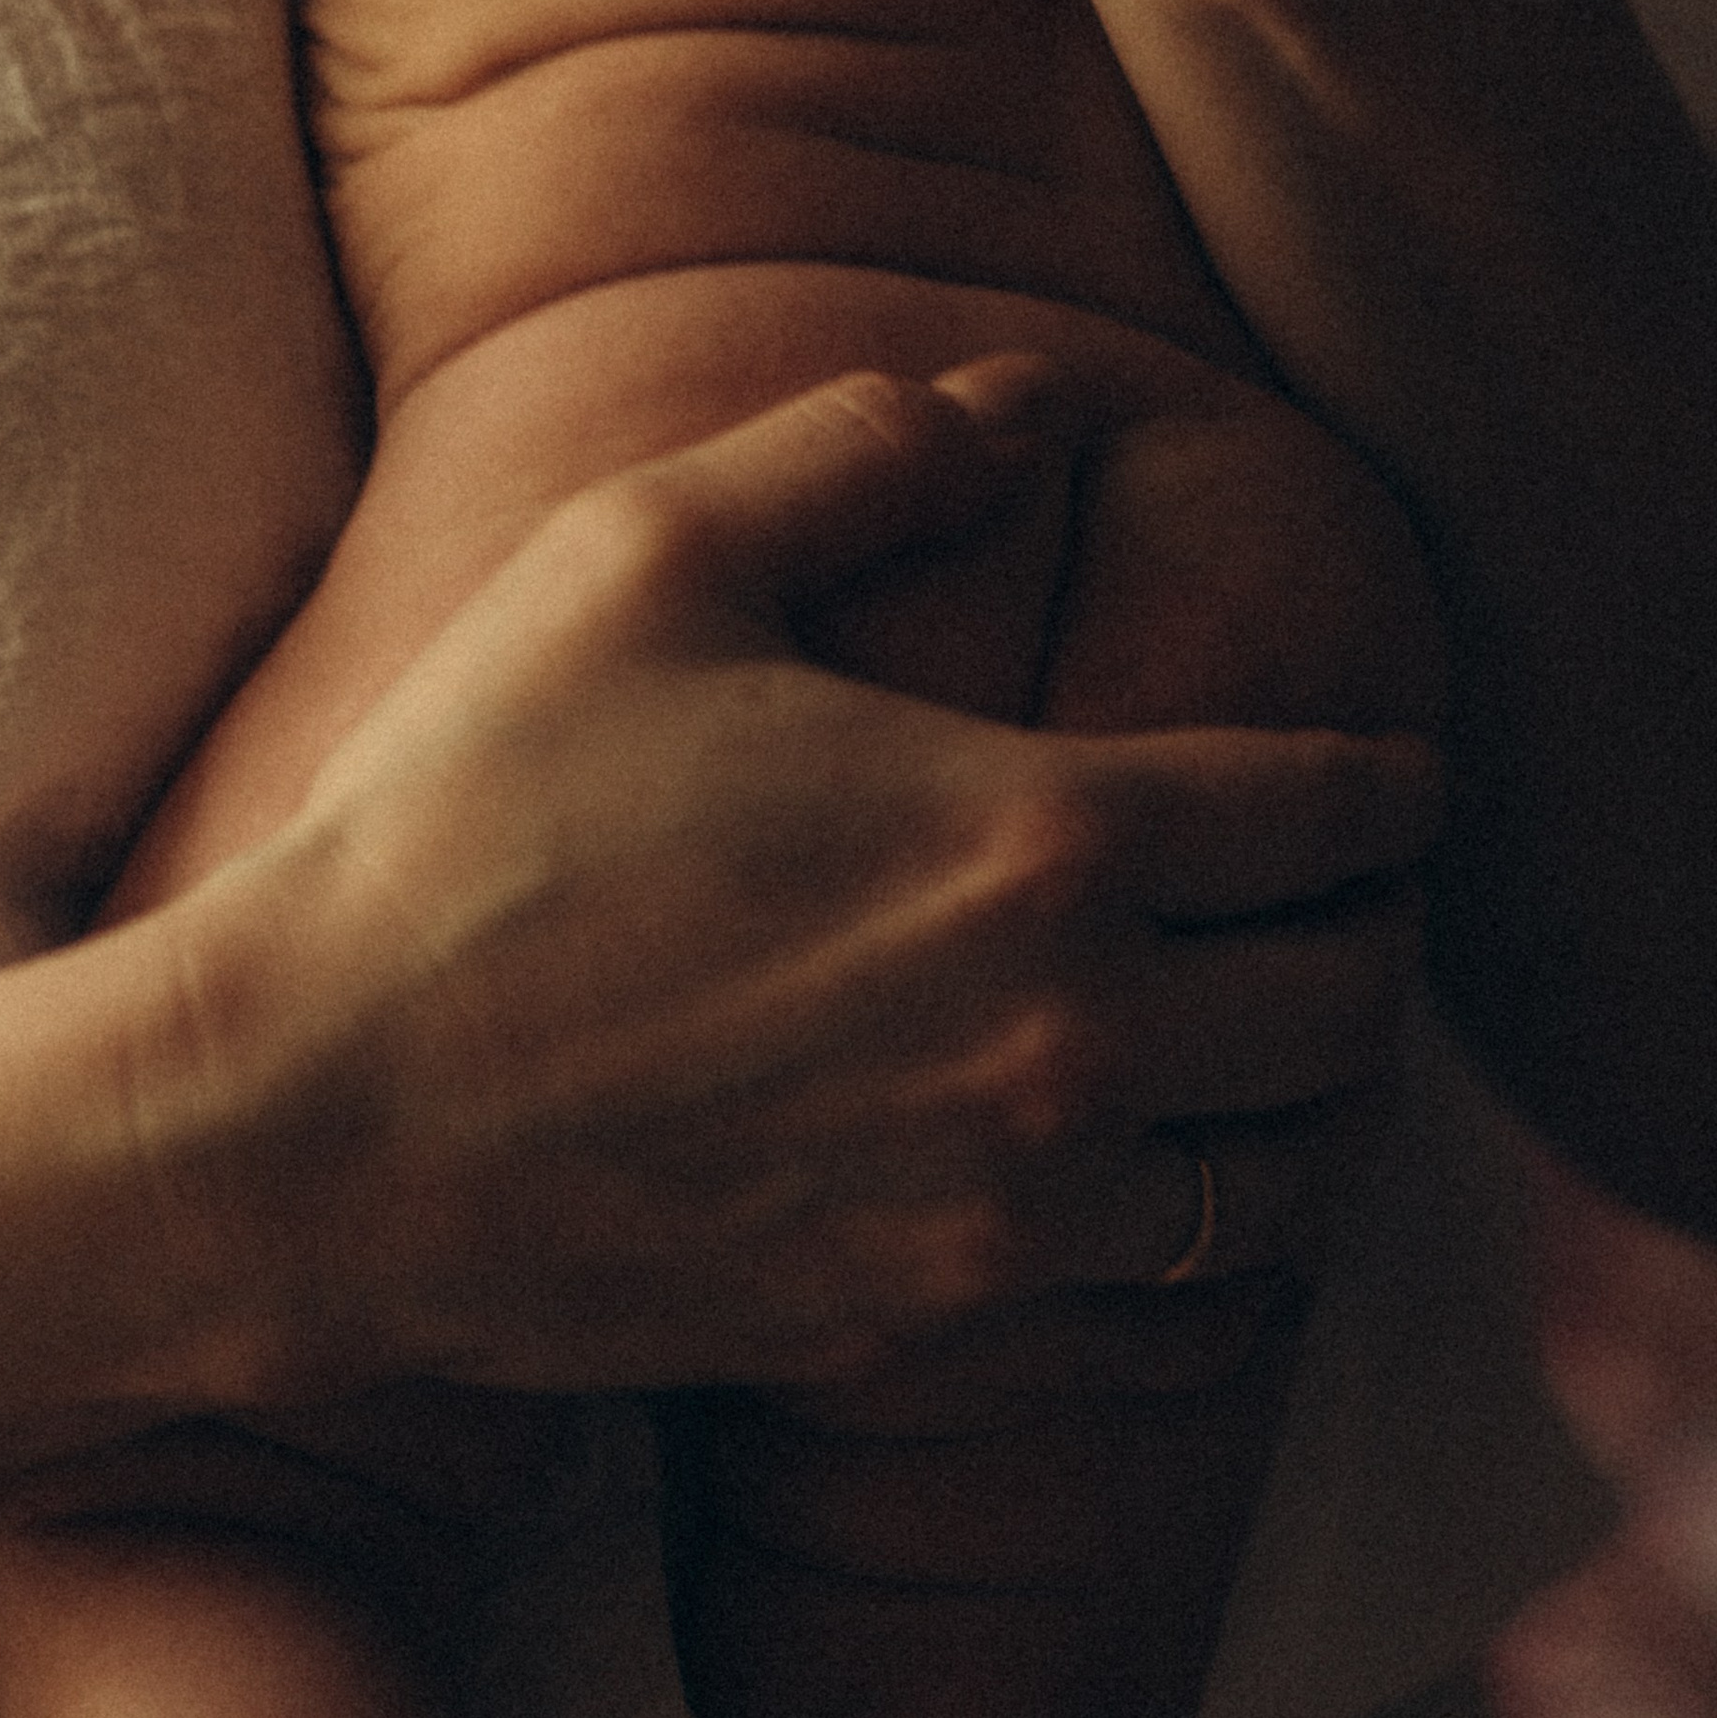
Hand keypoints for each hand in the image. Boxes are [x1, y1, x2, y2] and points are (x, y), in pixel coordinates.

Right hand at [172, 363, 1438, 1396]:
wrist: (315, 1131)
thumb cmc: (470, 817)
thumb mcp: (647, 560)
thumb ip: (866, 445)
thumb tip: (1032, 393)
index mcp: (1043, 834)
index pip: (1333, 811)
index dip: (1394, 782)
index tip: (1401, 775)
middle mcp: (1073, 1037)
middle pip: (1356, 1003)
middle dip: (1376, 937)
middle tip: (1347, 903)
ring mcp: (1009, 1207)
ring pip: (1291, 1176)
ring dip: (1316, 1106)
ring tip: (1276, 1049)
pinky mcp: (933, 1324)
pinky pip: (1164, 1304)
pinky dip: (1208, 1246)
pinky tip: (1163, 1190)